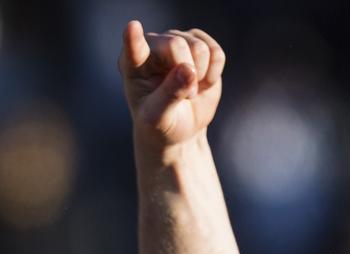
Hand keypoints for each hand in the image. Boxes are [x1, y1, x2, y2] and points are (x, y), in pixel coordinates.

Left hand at [118, 21, 225, 150]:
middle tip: (186, 96)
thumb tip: (189, 69)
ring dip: (202, 76)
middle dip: (188, 75)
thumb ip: (170, 94)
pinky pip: (216, 53)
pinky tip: (203, 82)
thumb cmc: (162, 124)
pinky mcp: (200, 45)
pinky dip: (215, 73)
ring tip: (191, 91)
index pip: (133, 48)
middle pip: (178, 45)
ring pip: (200, 48)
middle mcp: (154, 45)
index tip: (133, 28)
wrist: (180, 128)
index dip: (134, 38)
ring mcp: (178, 41)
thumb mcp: (160, 117)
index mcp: (134, 64)